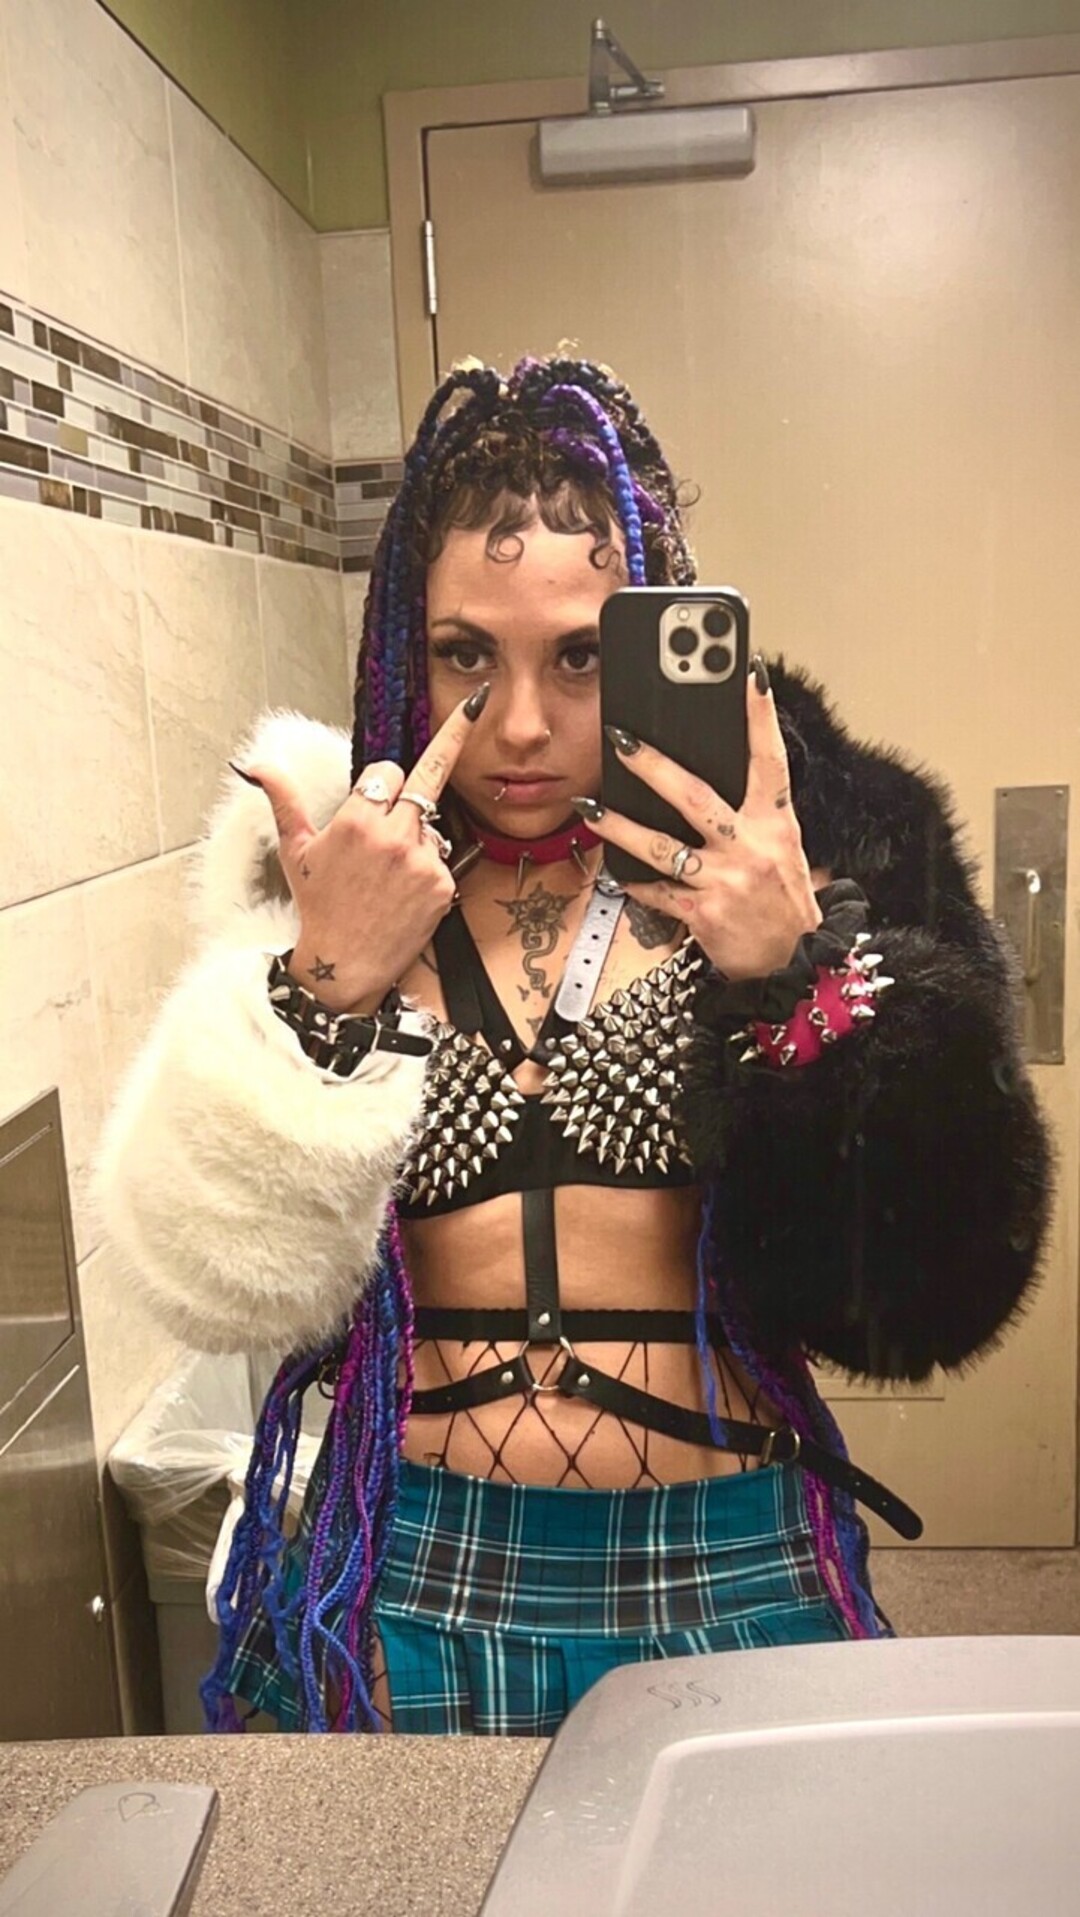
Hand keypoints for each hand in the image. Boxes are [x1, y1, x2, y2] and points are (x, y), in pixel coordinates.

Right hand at [238, 687, 489, 1011]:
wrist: (345, 964)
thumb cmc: (319, 906)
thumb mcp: (295, 850)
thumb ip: (283, 801)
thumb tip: (257, 765)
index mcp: (356, 820)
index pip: (388, 770)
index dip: (382, 781)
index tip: (376, 792)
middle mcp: (392, 835)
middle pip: (423, 781)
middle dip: (430, 768)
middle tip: (475, 708)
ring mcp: (422, 860)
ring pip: (432, 823)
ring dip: (418, 834)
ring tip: (390, 871)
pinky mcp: (443, 885)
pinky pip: (444, 858)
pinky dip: (429, 868)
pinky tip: (406, 890)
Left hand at [582, 664, 820, 982]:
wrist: (796, 964)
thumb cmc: (783, 902)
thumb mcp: (783, 850)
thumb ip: (754, 815)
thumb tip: (716, 775)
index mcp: (777, 823)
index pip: (770, 759)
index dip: (760, 716)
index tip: (749, 673)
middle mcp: (752, 847)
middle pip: (696, 797)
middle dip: (654, 766)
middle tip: (622, 738)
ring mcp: (726, 881)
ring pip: (662, 846)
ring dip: (620, 826)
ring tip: (591, 807)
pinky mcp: (703, 914)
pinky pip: (657, 891)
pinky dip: (634, 881)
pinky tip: (613, 870)